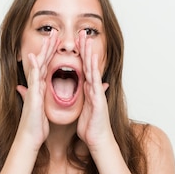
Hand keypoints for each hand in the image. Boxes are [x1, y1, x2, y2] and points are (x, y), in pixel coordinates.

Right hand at [16, 31, 58, 149]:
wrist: (30, 137)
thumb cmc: (36, 126)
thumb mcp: (41, 109)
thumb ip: (38, 98)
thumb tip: (33, 93)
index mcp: (41, 88)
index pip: (47, 67)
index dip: (52, 54)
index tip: (57, 42)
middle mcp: (36, 86)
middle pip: (43, 62)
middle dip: (49, 47)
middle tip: (54, 33)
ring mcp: (33, 90)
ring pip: (39, 66)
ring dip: (43, 52)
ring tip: (49, 38)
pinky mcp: (33, 96)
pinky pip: (34, 79)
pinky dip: (35, 68)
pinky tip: (35, 57)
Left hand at [77, 32, 112, 150]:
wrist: (98, 140)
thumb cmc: (90, 128)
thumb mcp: (82, 111)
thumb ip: (83, 100)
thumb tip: (82, 94)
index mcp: (88, 91)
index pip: (83, 69)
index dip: (79, 56)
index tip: (76, 43)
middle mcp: (94, 88)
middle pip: (88, 65)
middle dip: (85, 49)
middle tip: (81, 33)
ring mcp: (97, 92)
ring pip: (92, 69)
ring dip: (90, 53)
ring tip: (87, 39)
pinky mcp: (98, 98)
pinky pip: (95, 81)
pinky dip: (93, 69)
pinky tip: (91, 59)